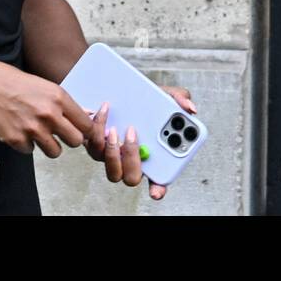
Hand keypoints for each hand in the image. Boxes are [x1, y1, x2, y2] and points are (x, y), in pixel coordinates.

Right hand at [0, 59, 93, 156]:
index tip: (79, 130)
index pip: (86, 124)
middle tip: (58, 133)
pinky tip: (17, 129)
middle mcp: (49, 114)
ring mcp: (33, 129)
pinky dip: (25, 144)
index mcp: (59, 97)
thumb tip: (86, 114)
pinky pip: (30, 151)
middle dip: (68, 139)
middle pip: (76, 141)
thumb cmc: (12, 80)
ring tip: (36, 132)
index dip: (85, 130)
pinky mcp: (16, 140)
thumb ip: (63, 103)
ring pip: (55, 151)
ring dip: (48, 145)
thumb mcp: (43, 85)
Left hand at [84, 85, 197, 200]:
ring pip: (108, 164)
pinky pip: (91, 144)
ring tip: (113, 126)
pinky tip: (98, 112)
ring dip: (110, 147)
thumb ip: (179, 100)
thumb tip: (190, 109)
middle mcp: (131, 161)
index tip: (156, 191)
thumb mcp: (165, 96)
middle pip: (130, 177)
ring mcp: (111, 155)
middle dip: (131, 158)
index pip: (158, 180)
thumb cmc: (146, 99)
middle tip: (133, 134)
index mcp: (152, 156)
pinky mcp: (94, 143)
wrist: (118, 89)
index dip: (158, 188)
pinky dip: (94, 129)